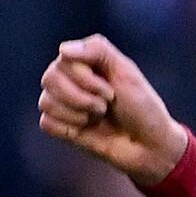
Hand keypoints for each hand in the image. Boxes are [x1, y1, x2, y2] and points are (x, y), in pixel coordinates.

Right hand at [37, 34, 189, 184]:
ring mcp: (63, 104)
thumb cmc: (142, 107)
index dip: (86, 79)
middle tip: (106, 106)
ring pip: (46, 101)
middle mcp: (69, 80)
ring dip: (77, 113)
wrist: (149, 146)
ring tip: (98, 117)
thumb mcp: (126, 72)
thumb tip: (63, 50)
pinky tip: (86, 130)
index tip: (111, 93)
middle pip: (50, 79)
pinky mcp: (61, 127)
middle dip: (81, 97)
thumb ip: (98, 50)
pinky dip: (68, 128)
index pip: (64, 61)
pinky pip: (46, 122)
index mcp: (84, 62)